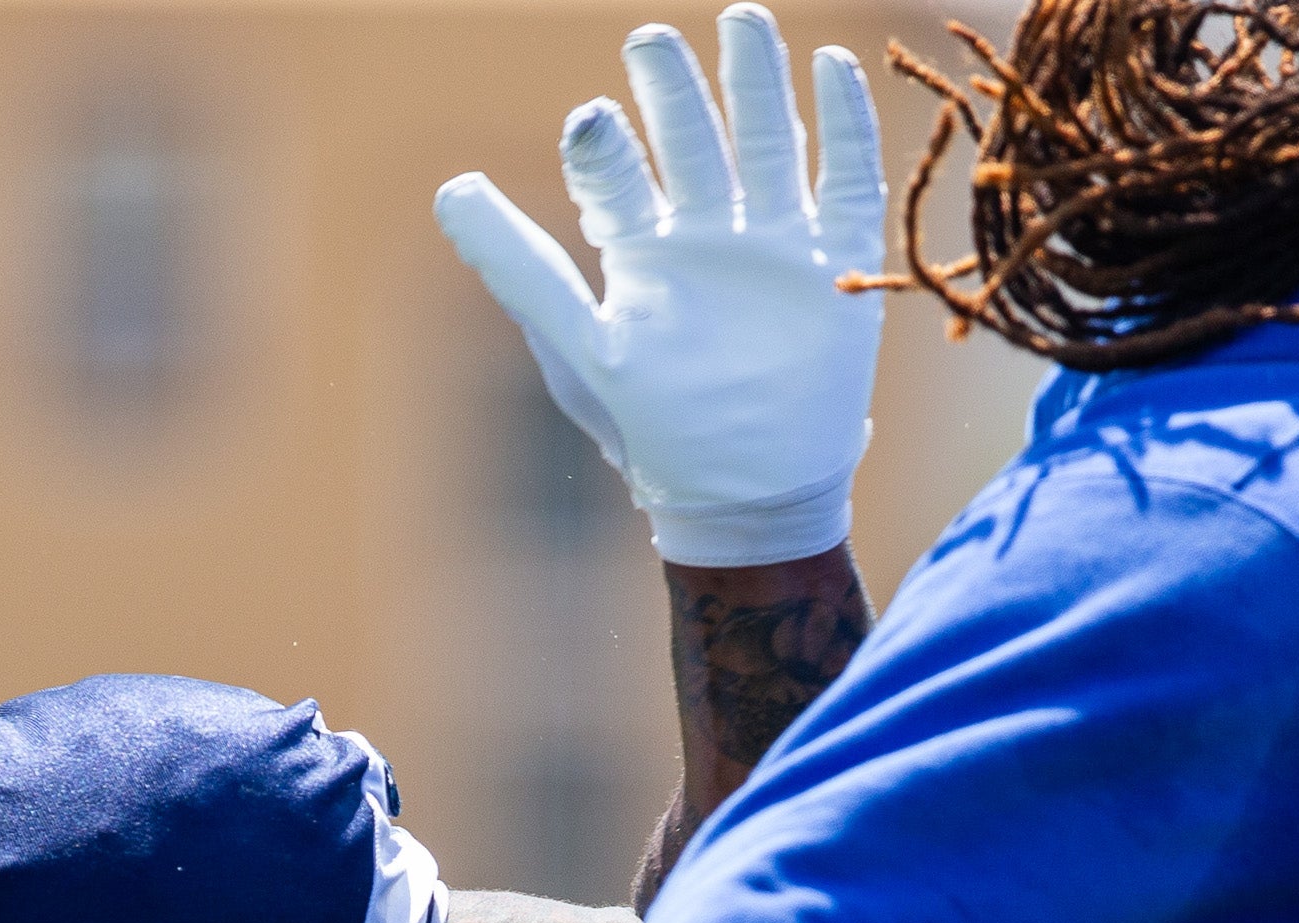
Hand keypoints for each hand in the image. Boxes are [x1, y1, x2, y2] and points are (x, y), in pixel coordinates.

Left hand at [437, 7, 887, 566]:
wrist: (750, 500)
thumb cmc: (652, 433)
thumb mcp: (578, 347)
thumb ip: (519, 267)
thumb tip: (450, 186)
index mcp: (645, 256)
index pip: (621, 178)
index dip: (605, 146)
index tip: (590, 121)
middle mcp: (709, 239)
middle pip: (695, 139)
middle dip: (676, 87)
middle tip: (651, 38)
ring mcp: (775, 247)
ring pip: (769, 141)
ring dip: (758, 82)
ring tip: (743, 19)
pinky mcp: (836, 266)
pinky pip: (848, 181)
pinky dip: (845, 124)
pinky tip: (835, 66)